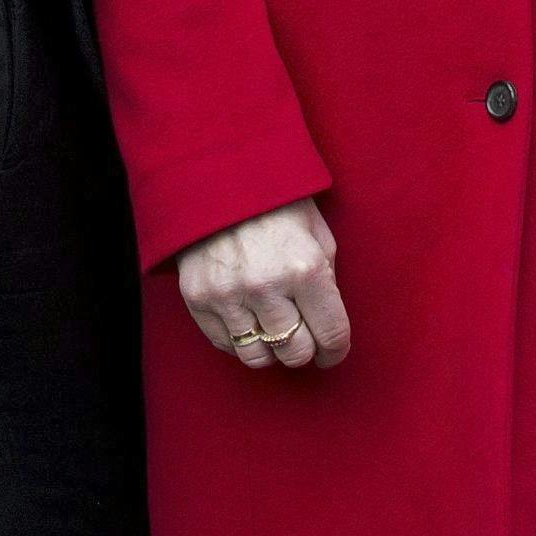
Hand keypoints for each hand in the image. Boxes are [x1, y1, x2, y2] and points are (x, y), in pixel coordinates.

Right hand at [178, 199, 349, 372]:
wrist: (217, 178)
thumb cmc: (276, 205)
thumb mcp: (317, 234)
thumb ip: (326, 281)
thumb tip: (325, 324)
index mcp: (305, 267)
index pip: (330, 334)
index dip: (336, 351)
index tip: (333, 352)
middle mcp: (266, 286)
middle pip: (295, 353)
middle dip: (305, 349)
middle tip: (304, 338)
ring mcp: (228, 295)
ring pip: (258, 357)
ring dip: (271, 350)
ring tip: (274, 332)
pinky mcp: (198, 299)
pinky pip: (225, 344)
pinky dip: (240, 340)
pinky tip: (249, 321)